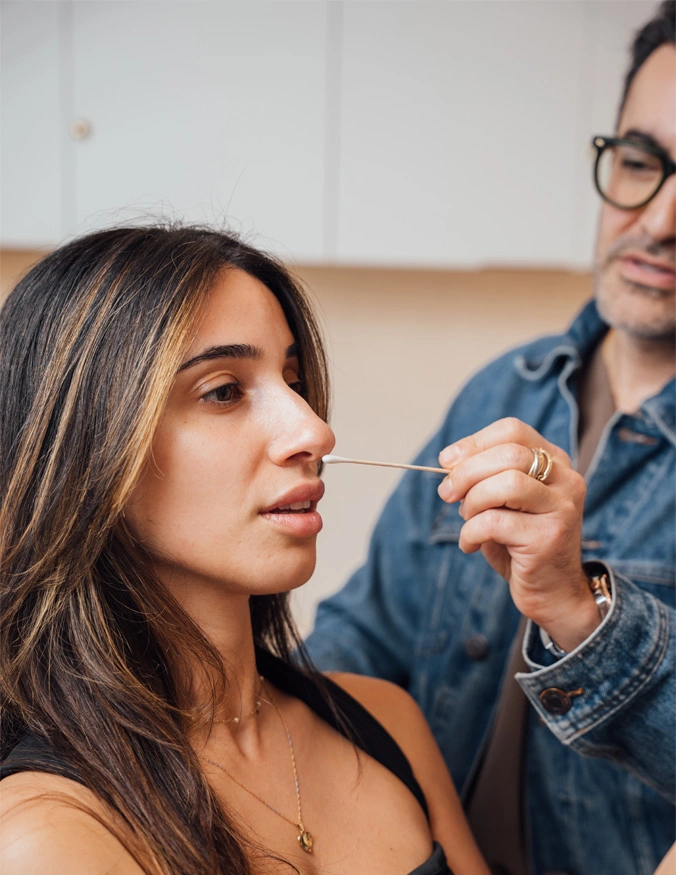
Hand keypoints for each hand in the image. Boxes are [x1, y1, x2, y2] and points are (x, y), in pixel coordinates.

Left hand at [437, 418, 599, 651]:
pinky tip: (470, 545)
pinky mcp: (549, 537)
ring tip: (467, 520)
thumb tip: (449, 461)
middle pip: (509, 454)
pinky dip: (471, 533)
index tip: (447, 460)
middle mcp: (565, 480)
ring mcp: (562, 508)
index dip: (474, 442)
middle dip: (467, 472)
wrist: (553, 593)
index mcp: (555, 462)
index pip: (513, 431)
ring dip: (473, 501)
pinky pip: (495, 522)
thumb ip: (484, 479)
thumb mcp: (502, 504)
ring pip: (508, 483)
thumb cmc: (521, 545)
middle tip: (446, 493)